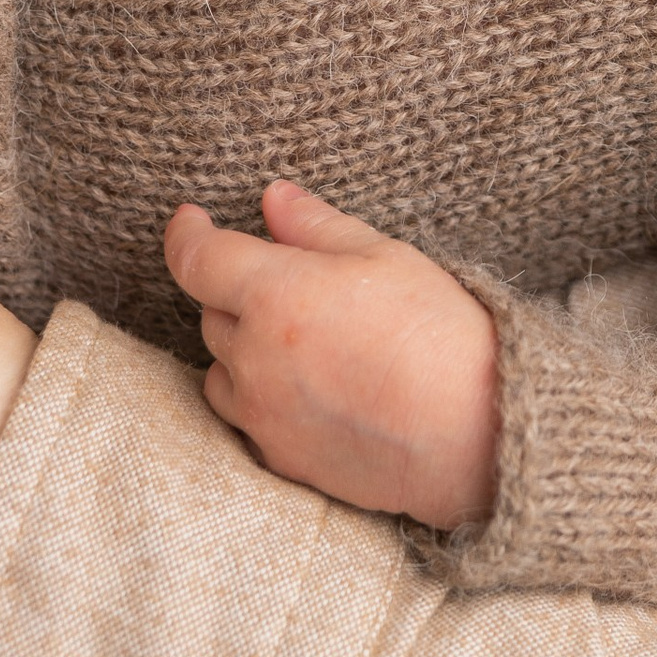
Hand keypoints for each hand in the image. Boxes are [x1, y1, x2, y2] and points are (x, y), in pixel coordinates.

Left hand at [163, 183, 499, 531]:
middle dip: (237, 288)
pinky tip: (308, 386)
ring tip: (297, 338)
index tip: (189, 220)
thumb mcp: (383, 256)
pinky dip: (259, 395)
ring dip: (242, 346)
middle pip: (211, 312)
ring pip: (219, 369)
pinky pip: (245, 417)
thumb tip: (273, 197)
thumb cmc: (435, 331)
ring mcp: (261, 414)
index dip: (185, 233)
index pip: (198, 259)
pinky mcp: (277, 458)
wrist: (471, 432)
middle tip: (290, 280)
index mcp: (277, 296)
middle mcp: (255, 357)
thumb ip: (317, 226)